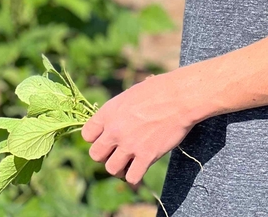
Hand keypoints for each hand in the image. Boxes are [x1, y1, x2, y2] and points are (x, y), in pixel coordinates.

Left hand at [82, 70, 197, 184]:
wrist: (180, 97)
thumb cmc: (159, 90)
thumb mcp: (131, 94)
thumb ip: (118, 111)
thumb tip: (114, 121)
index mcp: (109, 111)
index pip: (87, 134)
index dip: (96, 138)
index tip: (106, 138)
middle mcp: (115, 130)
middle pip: (95, 155)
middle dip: (105, 155)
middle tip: (117, 151)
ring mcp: (130, 145)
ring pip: (111, 169)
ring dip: (119, 167)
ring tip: (129, 162)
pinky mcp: (146, 156)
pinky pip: (132, 178)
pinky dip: (135, 176)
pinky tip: (141, 167)